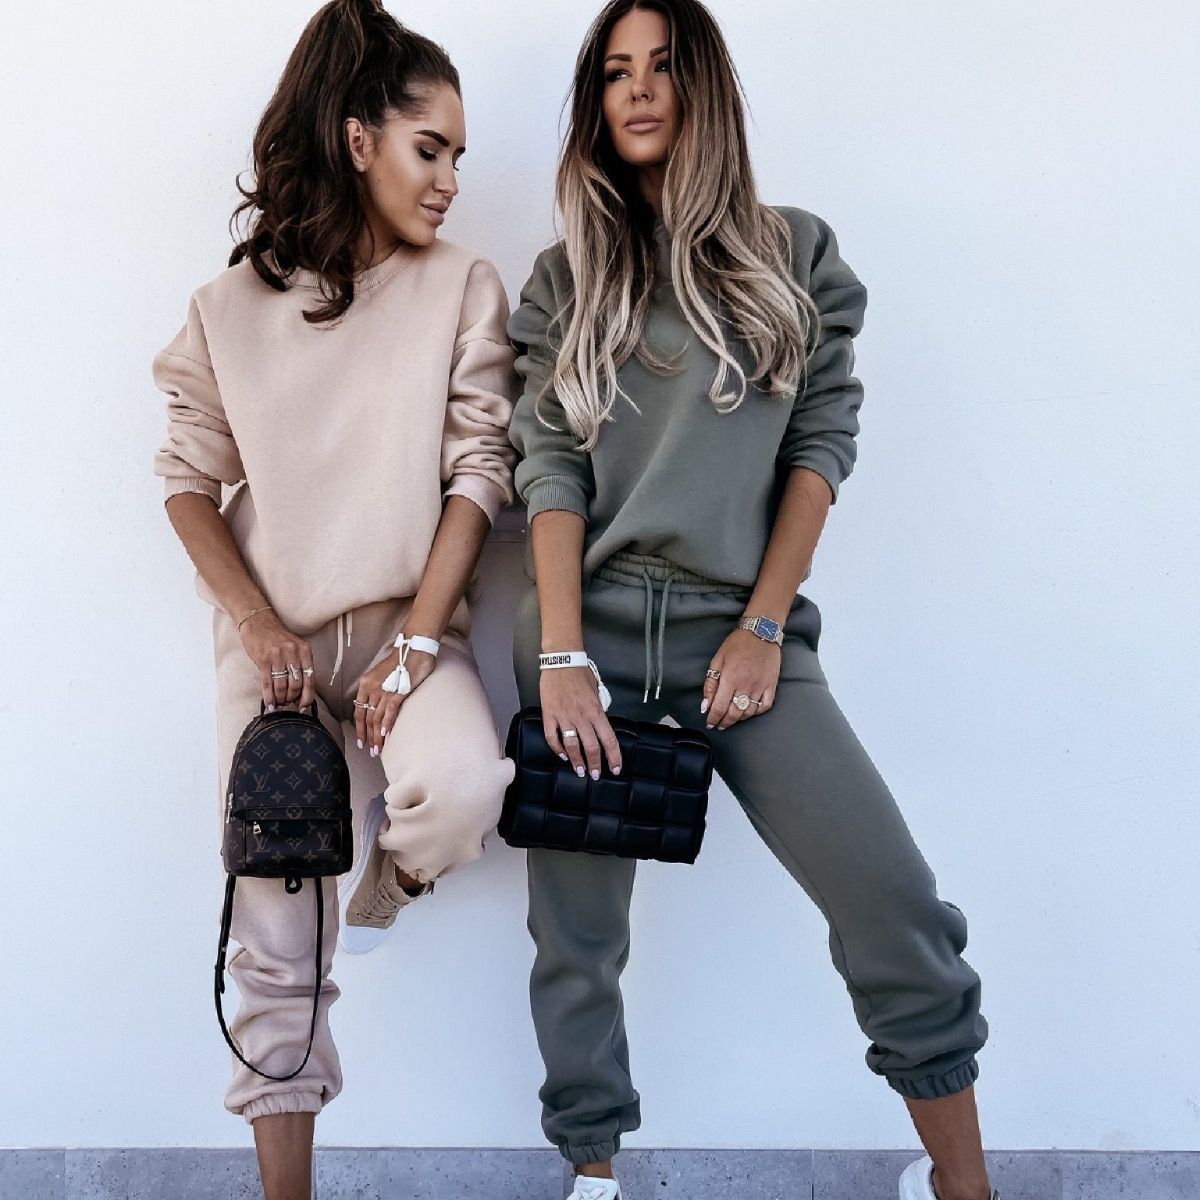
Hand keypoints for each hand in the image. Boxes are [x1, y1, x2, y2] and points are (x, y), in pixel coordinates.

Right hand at [238, 609, 315, 709]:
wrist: (258, 621)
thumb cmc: (277, 637)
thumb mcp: (295, 647)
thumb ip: (300, 666)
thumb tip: (300, 693)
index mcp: (305, 651)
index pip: (310, 680)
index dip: (308, 697)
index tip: (304, 707)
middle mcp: (294, 653)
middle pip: (297, 685)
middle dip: (292, 699)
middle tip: (288, 704)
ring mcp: (278, 656)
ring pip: (282, 686)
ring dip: (280, 699)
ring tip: (278, 704)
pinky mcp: (263, 660)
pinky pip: (267, 684)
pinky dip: (269, 697)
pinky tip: (269, 705)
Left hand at [353, 645, 436, 756]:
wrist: (414, 647)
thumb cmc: (402, 661)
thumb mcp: (383, 674)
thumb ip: (378, 689)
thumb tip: (378, 706)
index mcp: (366, 683)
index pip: (359, 711)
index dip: (360, 728)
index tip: (361, 742)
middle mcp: (372, 687)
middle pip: (367, 718)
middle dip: (368, 737)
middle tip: (371, 751)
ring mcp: (385, 689)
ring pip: (376, 718)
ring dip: (377, 736)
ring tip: (378, 749)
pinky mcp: (398, 691)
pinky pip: (389, 711)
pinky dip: (386, 724)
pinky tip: (385, 734)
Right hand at [539, 665, 622, 779]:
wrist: (562, 661)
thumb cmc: (581, 674)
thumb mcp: (597, 692)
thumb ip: (599, 710)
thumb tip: (600, 726)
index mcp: (596, 711)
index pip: (609, 739)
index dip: (613, 757)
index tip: (615, 769)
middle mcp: (581, 716)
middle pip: (591, 747)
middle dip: (595, 764)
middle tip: (596, 775)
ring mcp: (564, 716)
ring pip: (572, 745)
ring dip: (576, 760)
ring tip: (579, 770)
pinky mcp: (549, 714)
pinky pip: (552, 736)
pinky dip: (557, 748)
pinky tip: (562, 755)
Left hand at [701, 629, 780, 730]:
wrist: (760, 632)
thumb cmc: (736, 644)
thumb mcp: (717, 661)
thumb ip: (710, 684)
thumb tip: (706, 705)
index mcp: (730, 679)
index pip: (719, 707)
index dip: (713, 718)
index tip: (710, 723)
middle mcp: (745, 686)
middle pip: (734, 713)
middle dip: (724, 722)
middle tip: (719, 724)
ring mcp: (760, 686)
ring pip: (749, 712)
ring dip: (738, 718)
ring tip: (732, 718)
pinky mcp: (771, 685)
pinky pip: (765, 706)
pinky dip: (756, 712)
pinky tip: (749, 711)